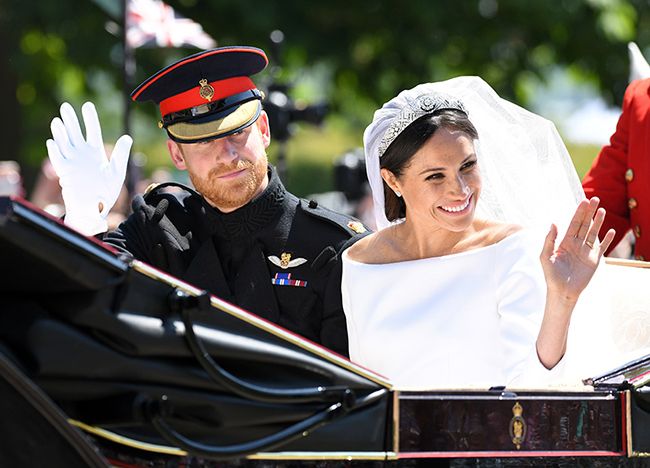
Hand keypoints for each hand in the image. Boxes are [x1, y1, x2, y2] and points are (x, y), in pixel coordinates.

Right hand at [46, 102, 131, 234]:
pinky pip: (58, 159)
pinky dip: (55, 151)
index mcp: (96, 152)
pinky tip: (52, 141)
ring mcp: (72, 162)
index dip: (90, 118)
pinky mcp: (65, 172)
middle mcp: (82, 154)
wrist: (95, 208)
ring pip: (65, 143)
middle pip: (75, 133)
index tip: (87, 105)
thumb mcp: (116, 172)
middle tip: (66, 106)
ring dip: (61, 132)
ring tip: (58, 120)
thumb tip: (127, 137)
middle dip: (71, 120)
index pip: (92, 131)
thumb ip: (120, 155)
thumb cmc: (106, 191)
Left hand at [540, 197, 615, 302]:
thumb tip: (553, 223)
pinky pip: (602, 247)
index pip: (573, 224)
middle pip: (584, 225)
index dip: (579, 213)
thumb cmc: (551, 275)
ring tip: (601, 210)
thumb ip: (549, 240)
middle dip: (589, 212)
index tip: (583, 202)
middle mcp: (576, 244)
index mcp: (564, 242)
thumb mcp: (546, 257)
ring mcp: (586, 251)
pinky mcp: (594, 260)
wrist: (562, 291)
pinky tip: (611, 231)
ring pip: (594, 233)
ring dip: (598, 222)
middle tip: (594, 199)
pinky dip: (607, 240)